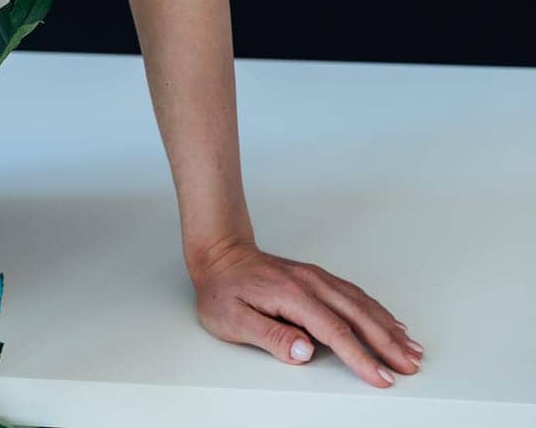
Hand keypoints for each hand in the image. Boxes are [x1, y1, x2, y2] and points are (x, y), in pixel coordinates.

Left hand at [188, 235, 424, 388]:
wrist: (219, 254)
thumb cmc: (222, 290)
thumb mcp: (232, 319)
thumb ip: (270, 335)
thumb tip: (304, 352)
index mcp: (292, 295)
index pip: (334, 331)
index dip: (360, 357)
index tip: (382, 377)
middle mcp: (310, 283)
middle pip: (357, 316)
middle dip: (387, 343)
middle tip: (411, 367)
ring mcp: (316, 278)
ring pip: (361, 303)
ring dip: (388, 327)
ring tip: (412, 349)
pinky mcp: (318, 279)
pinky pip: (354, 294)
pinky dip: (377, 311)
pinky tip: (391, 323)